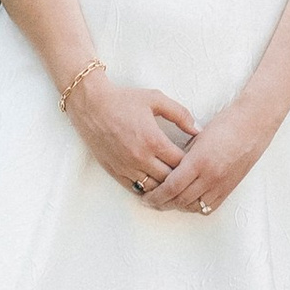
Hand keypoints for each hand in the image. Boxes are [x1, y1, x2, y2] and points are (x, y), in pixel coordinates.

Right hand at [71, 71, 198, 198]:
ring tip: (173, 181)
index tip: (195, 160)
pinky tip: (154, 184)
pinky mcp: (115, 172)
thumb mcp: (155, 99)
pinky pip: (136, 189)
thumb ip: (180, 114)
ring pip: (153, 188)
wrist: (91, 105)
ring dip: (164, 186)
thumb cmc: (124, 100)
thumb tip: (197, 129)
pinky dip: (147, 189)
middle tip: (187, 174)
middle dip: (180, 177)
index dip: (191, 163)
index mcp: (153, 140)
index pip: (181, 163)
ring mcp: (127, 167)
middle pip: (169, 179)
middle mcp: (140, 157)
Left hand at [147, 93, 276, 216]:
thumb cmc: (225, 125)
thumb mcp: (197, 137)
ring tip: (167, 202)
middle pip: (180, 200)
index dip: (156, 195)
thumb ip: (182, 156)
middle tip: (151, 201)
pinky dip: (195, 207)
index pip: (171, 187)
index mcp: (199, 161)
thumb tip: (168, 169)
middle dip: (162, 203)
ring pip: (193, 206)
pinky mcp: (230, 188)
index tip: (146, 196)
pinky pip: (209, 207)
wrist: (253, 125)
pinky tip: (187, 202)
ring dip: (178, 206)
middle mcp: (210, 176)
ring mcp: (221, 184)